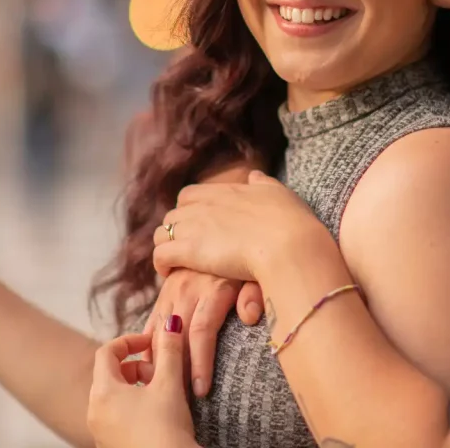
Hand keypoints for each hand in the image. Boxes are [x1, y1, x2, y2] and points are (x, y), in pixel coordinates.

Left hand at [88, 317, 198, 447]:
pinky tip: (157, 413)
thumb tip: (170, 322)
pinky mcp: (111, 444)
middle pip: (110, 374)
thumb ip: (169, 349)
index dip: (130, 340)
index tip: (152, 342)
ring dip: (137, 386)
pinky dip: (133, 405)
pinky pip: (116, 415)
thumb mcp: (170, 383)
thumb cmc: (165, 429)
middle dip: (137, 366)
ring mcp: (100, 431)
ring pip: (114, 396)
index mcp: (103, 393)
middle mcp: (95, 412)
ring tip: (162, 392)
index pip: (107, 351)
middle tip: (161, 371)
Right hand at [140, 270, 264, 397]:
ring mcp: (172, 291)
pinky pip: (151, 323)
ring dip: (159, 362)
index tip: (201, 391)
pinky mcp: (164, 293)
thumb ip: (254, 295)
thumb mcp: (256, 275)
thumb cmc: (247, 265)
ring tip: (162, 391)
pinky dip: (148, 347)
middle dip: (177, 371)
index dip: (200, 363)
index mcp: (212, 289)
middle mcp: (188, 290)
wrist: (223, 237)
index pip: (202, 331)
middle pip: (178, 337)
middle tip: (179, 401)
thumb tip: (251, 316)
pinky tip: (148, 368)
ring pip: (159, 332)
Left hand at [152, 172, 328, 282]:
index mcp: (225, 192)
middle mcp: (204, 206)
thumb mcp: (278, 193)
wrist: (287, 245)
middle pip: (173, 215)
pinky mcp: (189, 251)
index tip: (197, 227)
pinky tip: (170, 274)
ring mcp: (194, 227)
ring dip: (166, 246)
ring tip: (176, 265)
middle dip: (176, 231)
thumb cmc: (289, 222)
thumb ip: (263, 183)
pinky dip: (161, 265)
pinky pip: (160, 255)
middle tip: (186, 250)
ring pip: (162, 233)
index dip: (189, 211)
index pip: (189, 195)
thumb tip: (254, 175)